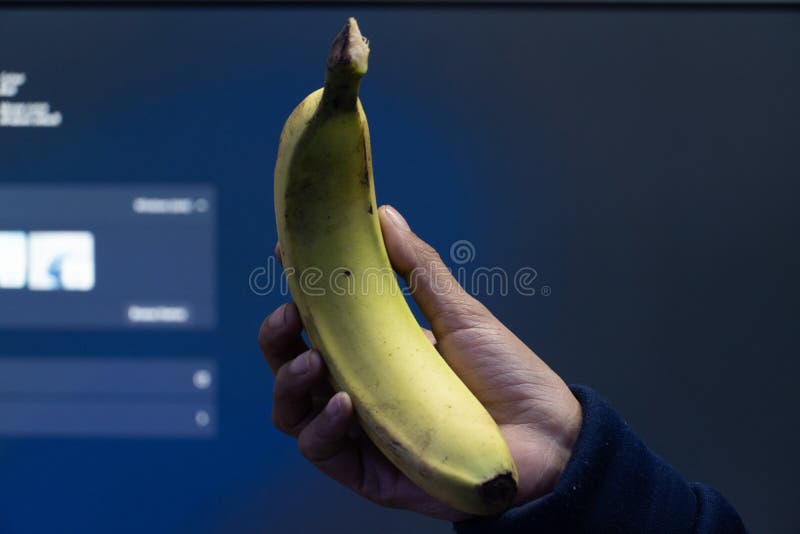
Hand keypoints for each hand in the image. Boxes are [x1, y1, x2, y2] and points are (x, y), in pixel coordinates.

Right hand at [258, 205, 581, 520]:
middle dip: (277, 339)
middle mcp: (359, 391)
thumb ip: (417, 268)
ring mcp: (361, 432)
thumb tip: (384, 213)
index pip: (319, 323)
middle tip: (287, 314)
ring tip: (312, 361)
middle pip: (292, 366)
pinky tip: (345, 403)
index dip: (296, 293)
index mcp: (374, 352)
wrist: (547, 436)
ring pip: (293, 411)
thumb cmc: (506, 373)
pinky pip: (324, 452)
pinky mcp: (370, 473)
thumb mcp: (458, 313)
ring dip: (289, 382)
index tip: (286, 256)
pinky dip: (323, 427)